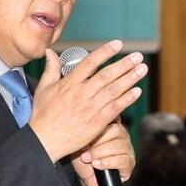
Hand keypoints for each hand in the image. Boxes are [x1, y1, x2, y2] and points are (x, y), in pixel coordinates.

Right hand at [30, 41, 146, 163]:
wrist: (45, 141)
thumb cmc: (43, 115)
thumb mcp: (43, 89)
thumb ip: (50, 69)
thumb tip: (50, 51)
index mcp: (69, 83)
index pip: (90, 63)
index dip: (105, 52)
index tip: (118, 44)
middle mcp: (82, 93)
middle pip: (107, 75)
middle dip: (125, 64)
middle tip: (138, 56)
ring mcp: (91, 107)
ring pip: (114, 89)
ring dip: (130, 78)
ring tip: (142, 69)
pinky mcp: (98, 121)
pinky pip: (116, 107)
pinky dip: (127, 99)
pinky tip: (138, 91)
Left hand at [71, 122, 136, 185]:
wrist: (88, 179)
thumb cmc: (83, 159)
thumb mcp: (80, 144)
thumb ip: (85, 134)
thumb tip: (86, 127)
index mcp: (112, 126)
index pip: (112, 118)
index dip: (98, 127)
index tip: (86, 136)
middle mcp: (122, 135)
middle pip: (116, 130)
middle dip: (98, 142)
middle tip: (84, 151)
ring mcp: (128, 148)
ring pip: (119, 145)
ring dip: (101, 153)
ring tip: (88, 159)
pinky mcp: (129, 163)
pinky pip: (123, 160)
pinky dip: (108, 162)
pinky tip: (97, 165)